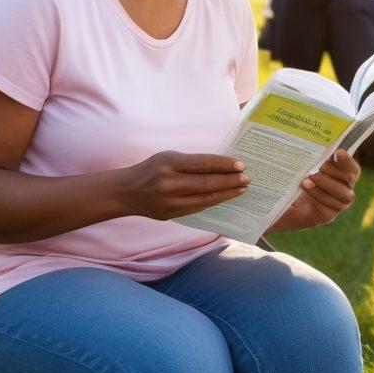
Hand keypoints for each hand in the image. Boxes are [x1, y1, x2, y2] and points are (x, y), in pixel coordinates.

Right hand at [119, 151, 248, 220]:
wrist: (126, 192)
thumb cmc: (152, 169)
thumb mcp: (168, 157)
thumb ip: (192, 162)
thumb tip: (223, 166)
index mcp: (168, 163)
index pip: (203, 164)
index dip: (224, 165)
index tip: (241, 165)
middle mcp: (168, 183)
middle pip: (206, 183)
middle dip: (230, 181)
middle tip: (248, 179)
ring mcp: (169, 202)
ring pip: (205, 199)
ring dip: (226, 194)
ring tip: (242, 189)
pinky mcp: (170, 215)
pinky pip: (197, 208)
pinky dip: (214, 202)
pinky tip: (225, 197)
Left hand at [276, 150, 360, 229]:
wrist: (294, 202)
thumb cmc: (305, 177)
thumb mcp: (312, 165)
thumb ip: (320, 155)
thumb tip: (316, 137)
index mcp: (347, 174)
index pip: (353, 167)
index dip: (347, 160)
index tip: (337, 153)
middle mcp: (347, 188)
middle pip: (349, 179)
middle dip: (333, 172)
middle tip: (319, 166)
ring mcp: (341, 203)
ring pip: (340, 193)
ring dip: (324, 184)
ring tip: (307, 179)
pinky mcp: (330, 215)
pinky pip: (328, 206)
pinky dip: (317, 195)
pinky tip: (306, 188)